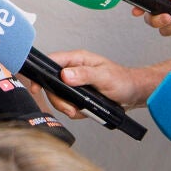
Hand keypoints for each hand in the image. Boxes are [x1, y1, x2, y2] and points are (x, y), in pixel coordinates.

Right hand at [31, 50, 151, 117]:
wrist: (132, 94)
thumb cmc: (122, 80)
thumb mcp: (104, 77)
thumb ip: (84, 74)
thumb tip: (65, 74)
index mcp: (78, 60)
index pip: (52, 62)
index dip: (41, 73)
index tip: (37, 87)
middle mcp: (74, 70)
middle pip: (52, 84)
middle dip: (59, 99)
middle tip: (70, 108)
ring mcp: (75, 83)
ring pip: (59, 96)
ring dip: (67, 106)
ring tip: (79, 110)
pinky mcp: (78, 95)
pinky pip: (68, 104)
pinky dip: (75, 111)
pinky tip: (85, 110)